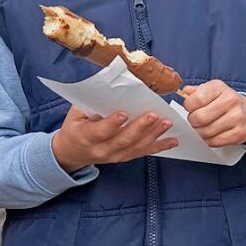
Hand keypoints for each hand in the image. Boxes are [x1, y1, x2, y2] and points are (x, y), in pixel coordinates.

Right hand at [51, 105, 177, 172]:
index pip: (99, 131)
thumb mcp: (76, 113)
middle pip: (123, 140)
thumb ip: (91, 103)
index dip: (111, 124)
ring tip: (167, 123)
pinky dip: (159, 146)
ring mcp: (114, 156)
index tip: (123, 113)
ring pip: (136, 147)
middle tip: (153, 115)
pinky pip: (143, 153)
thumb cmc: (76, 126)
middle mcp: (101, 150)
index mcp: (85, 136)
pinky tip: (173, 141)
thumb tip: (111, 88)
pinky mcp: (124, 157)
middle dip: (140, 127)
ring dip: (153, 135)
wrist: (72, 152)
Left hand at [183, 80, 245, 146]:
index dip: (189, 106)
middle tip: (195, 119)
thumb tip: (185, 91)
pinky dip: (209, 140)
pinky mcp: (239, 133)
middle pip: (200, 117)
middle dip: (193, 121)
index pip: (197, 99)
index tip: (190, 107)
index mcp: (220, 87)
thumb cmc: (226, 101)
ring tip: (203, 127)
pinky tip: (211, 134)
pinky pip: (215, 141)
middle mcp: (231, 100)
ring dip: (200, 132)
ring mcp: (237, 117)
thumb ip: (196, 91)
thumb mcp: (212, 90)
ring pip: (206, 131)